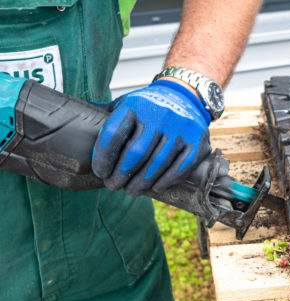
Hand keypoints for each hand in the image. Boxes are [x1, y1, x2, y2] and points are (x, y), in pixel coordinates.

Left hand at [92, 79, 211, 195]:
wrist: (186, 96)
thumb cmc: (149, 107)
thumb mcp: (126, 103)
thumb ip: (103, 114)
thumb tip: (68, 117)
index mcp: (136, 105)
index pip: (114, 133)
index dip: (103, 157)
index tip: (100, 172)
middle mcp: (160, 115)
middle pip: (136, 153)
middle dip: (121, 174)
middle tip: (113, 186)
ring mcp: (181, 129)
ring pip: (158, 163)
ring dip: (141, 182)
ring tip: (131, 190)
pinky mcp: (197, 142)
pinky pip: (180, 167)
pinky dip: (166, 180)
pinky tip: (155, 187)